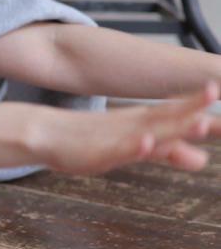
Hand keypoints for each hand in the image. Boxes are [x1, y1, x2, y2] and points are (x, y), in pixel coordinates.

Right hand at [44, 81, 218, 174]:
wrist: (44, 134)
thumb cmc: (91, 139)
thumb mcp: (135, 147)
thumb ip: (168, 152)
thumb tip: (202, 159)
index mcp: (144, 121)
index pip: (178, 111)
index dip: (200, 103)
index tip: (218, 89)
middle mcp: (133, 126)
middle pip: (169, 116)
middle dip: (194, 107)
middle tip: (216, 90)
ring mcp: (116, 138)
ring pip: (149, 133)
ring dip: (171, 125)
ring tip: (197, 121)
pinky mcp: (99, 154)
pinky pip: (118, 150)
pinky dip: (133, 146)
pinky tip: (146, 141)